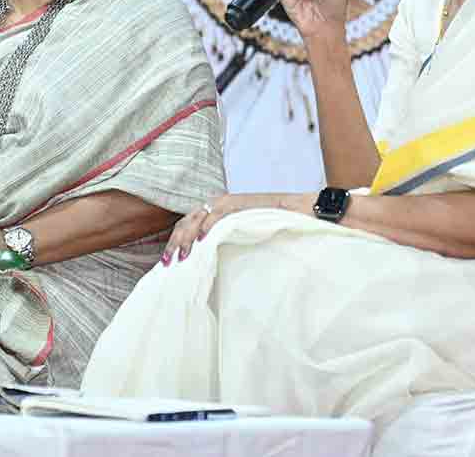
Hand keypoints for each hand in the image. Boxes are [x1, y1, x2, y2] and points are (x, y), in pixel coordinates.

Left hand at [161, 193, 312, 265]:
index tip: (169, 264)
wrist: (305, 215)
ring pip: (200, 215)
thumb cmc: (278, 232)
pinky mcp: (244, 203)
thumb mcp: (245, 243)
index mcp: (220, 215)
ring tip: (183, 255)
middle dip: (177, 241)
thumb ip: (226, 249)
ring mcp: (233, 203)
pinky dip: (210, 224)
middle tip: (170, 263)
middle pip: (189, 219)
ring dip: (188, 235)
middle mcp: (223, 206)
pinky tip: (203, 240)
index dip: (177, 243)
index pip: (189, 225)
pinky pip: (221, 212)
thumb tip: (205, 272)